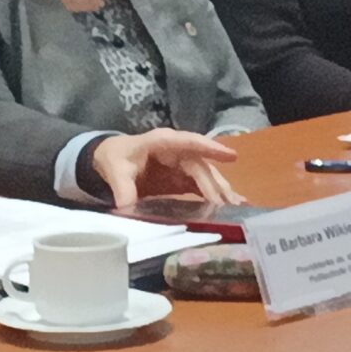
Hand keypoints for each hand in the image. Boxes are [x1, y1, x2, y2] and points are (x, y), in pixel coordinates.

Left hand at [89, 129, 242, 210]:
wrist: (111, 159)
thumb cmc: (116, 157)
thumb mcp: (116, 170)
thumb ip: (123, 189)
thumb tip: (127, 209)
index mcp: (162, 142)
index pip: (189, 143)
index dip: (209, 149)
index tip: (231, 156)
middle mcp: (178, 151)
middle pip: (201, 166)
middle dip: (216, 184)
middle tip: (230, 204)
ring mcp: (183, 165)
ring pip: (207, 176)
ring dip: (222, 190)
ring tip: (239, 206)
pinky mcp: (183, 178)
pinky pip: (203, 186)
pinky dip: (217, 196)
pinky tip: (233, 206)